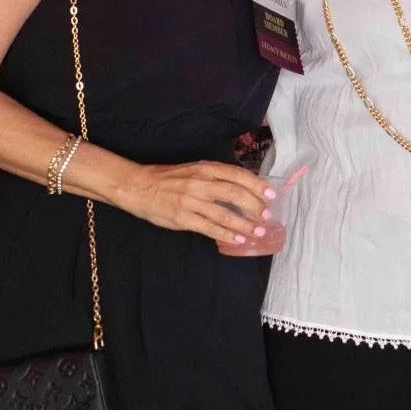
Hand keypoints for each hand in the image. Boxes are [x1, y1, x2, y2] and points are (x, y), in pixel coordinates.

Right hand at [117, 161, 275, 249]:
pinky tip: (238, 240)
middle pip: (235, 194)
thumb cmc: (170, 179)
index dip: (257, 185)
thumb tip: (245, 187)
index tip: (272, 194)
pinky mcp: (183, 218)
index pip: (237, 175)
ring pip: (224, 214)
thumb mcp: (195, 170)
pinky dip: (226, 235)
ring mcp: (191, 201)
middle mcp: (200, 183)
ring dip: (245, 225)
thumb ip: (217, 177)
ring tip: (258, 232)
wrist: (138, 186)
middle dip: (254, 206)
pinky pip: (209, 228)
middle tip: (267, 216)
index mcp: (205, 169)